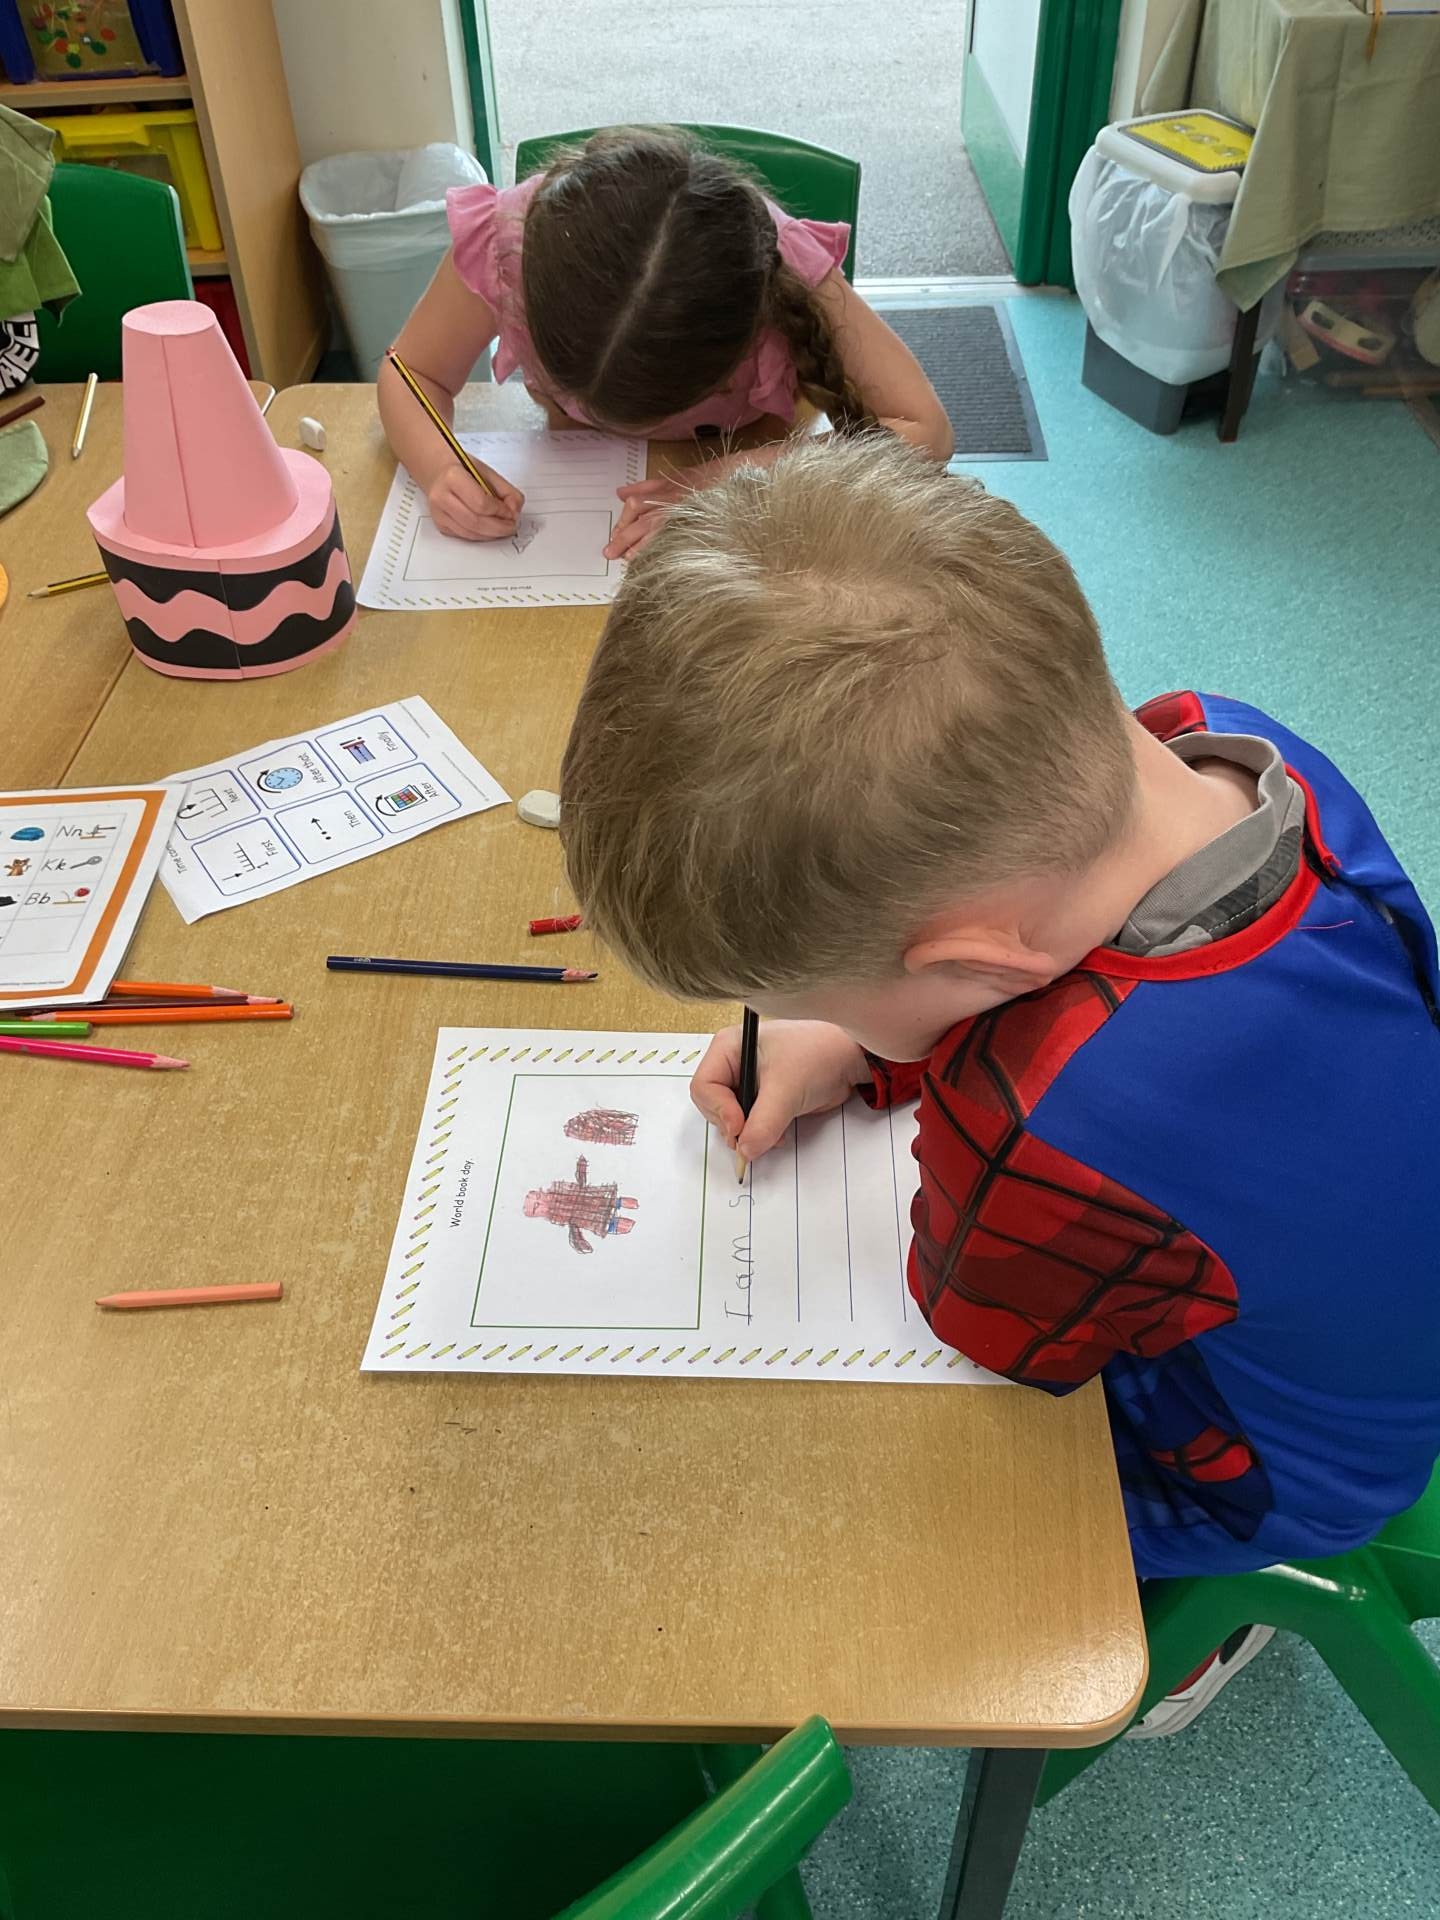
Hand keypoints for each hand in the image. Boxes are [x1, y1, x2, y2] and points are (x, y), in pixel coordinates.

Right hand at [427, 459, 523, 540]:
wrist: (439, 472)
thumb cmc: (464, 471)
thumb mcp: (488, 473)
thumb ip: (507, 491)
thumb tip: (514, 512)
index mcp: (453, 477)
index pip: (481, 503)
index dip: (500, 512)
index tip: (511, 513)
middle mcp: (441, 496)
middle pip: (475, 522)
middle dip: (498, 528)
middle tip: (511, 526)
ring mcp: (438, 512)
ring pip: (470, 533)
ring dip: (491, 534)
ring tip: (503, 528)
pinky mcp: (440, 524)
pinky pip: (464, 536)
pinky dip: (481, 536)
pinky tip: (490, 530)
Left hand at [604, 472, 695, 559]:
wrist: (727, 479)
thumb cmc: (698, 480)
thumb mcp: (667, 479)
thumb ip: (642, 487)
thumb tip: (620, 493)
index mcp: (662, 491)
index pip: (634, 506)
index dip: (622, 522)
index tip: (613, 536)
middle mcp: (670, 503)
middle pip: (642, 522)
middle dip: (624, 539)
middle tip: (610, 553)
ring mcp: (682, 515)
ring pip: (656, 533)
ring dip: (640, 547)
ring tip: (628, 557)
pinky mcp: (693, 526)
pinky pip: (673, 540)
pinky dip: (660, 549)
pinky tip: (652, 559)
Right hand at [691, 1021, 867, 1166]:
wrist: (850, 1059)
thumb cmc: (818, 1055)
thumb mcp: (787, 1090)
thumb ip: (763, 1123)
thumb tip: (745, 1151)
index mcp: (729, 1047)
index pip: (704, 1086)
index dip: (719, 1110)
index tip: (739, 1127)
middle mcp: (733, 1063)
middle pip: (713, 1106)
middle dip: (733, 1125)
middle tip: (752, 1136)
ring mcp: (747, 1081)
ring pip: (730, 1118)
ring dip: (748, 1133)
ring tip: (773, 1133)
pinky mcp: (762, 1098)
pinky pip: (749, 1123)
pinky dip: (759, 1134)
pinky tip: (778, 1133)